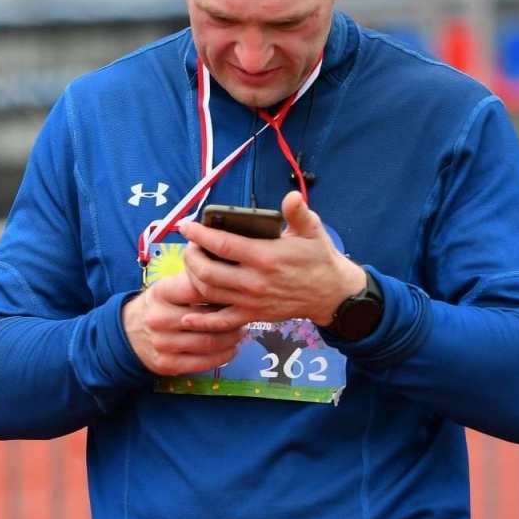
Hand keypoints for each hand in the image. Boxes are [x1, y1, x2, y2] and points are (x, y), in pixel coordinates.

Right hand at [123, 271, 248, 376]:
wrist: (128, 333)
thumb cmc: (160, 305)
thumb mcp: (169, 287)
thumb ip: (195, 282)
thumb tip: (233, 279)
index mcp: (161, 292)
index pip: (200, 289)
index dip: (223, 290)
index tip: (237, 292)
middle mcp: (159, 318)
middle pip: (208, 319)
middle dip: (232, 318)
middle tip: (244, 315)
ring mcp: (162, 343)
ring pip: (209, 343)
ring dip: (232, 338)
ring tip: (240, 331)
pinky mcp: (167, 364)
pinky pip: (203, 363)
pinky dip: (224, 356)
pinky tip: (232, 349)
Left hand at [177, 191, 366, 332]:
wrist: (333, 294)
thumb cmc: (319, 258)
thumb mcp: (313, 231)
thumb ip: (298, 213)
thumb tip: (291, 197)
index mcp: (265, 257)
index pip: (222, 244)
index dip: (199, 234)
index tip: (185, 226)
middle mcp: (255, 281)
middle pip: (206, 271)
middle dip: (191, 256)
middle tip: (189, 245)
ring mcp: (252, 301)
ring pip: (208, 292)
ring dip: (192, 277)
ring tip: (191, 264)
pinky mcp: (254, 315)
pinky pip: (222, 321)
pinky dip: (202, 320)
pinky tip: (187, 314)